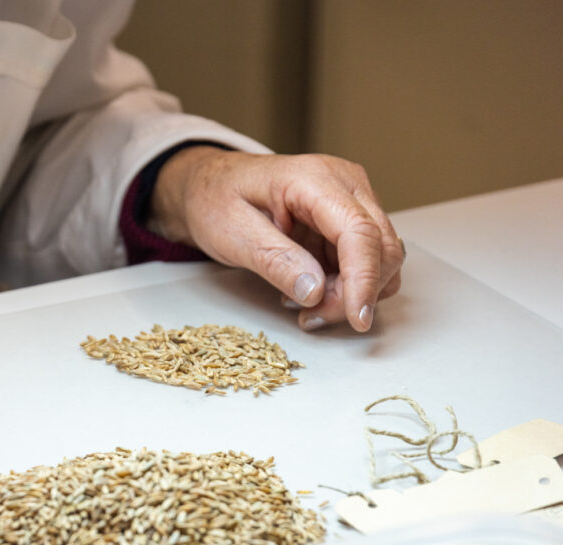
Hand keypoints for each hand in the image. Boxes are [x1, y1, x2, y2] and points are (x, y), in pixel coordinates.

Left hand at [150, 147, 404, 331]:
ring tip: (304, 303)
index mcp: (313, 178)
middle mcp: (345, 183)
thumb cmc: (216, 199)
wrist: (210, 185)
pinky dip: (348, 285)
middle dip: (355, 293)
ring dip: (352, 292)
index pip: (359, 231)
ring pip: (382, 257)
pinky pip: (366, 259)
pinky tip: (312, 291)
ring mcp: (352, 199)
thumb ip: (274, 260)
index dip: (364, 279)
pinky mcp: (350, 218)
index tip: (357, 319)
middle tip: (310, 316)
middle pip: (382, 246)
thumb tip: (315, 290)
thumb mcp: (232, 232)